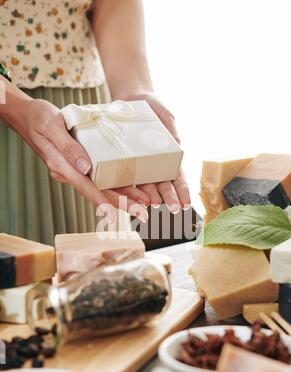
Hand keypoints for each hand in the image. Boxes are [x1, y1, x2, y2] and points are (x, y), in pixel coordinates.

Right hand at [13, 98, 148, 223]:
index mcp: (62, 166)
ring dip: (123, 197)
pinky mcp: (79, 165)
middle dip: (122, 204)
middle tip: (142, 213)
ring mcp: (74, 171)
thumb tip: (85, 168)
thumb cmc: (39, 118)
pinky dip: (116, 185)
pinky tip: (131, 189)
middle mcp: (69, 172)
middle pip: (98, 192)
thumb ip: (68, 147)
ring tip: (143, 204)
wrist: (27, 116)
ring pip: (102, 187)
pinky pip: (99, 179)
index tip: (115, 216)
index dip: (102, 202)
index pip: (86, 188)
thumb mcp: (53, 127)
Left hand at [115, 92, 190, 211]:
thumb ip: (172, 131)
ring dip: (151, 196)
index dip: (182, 191)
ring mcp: (138, 165)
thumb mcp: (166, 117)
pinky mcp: (122, 161)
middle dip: (169, 197)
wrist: (131, 97)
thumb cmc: (154, 107)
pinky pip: (126, 175)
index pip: (177, 178)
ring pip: (146, 185)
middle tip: (173, 208)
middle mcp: (154, 165)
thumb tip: (179, 146)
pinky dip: (130, 187)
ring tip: (154, 205)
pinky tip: (133, 196)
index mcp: (168, 157)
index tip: (186, 203)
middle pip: (163, 185)